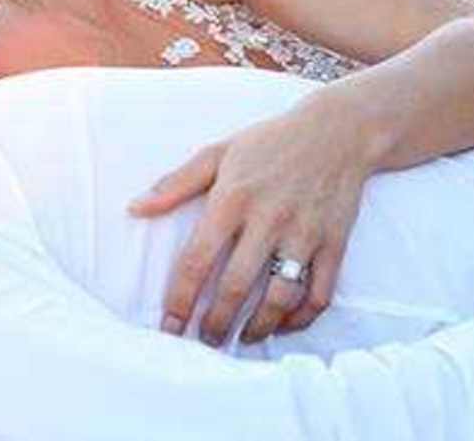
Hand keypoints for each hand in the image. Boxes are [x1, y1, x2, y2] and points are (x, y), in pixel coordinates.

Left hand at [129, 104, 373, 344]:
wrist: (338, 131)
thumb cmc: (269, 143)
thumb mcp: (217, 153)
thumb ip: (174, 184)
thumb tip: (134, 208)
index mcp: (232, 198)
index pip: (197, 259)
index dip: (180, 299)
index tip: (169, 326)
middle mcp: (268, 219)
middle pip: (236, 286)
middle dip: (216, 323)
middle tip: (204, 341)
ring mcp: (304, 233)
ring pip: (280, 296)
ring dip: (259, 327)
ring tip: (242, 338)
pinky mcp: (335, 242)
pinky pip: (320, 292)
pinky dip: (301, 317)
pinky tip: (283, 324)